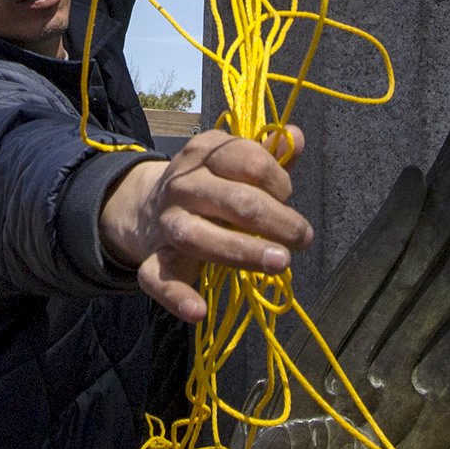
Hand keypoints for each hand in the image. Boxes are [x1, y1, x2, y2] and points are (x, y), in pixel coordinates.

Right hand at [99, 126, 310, 322]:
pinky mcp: (153, 258)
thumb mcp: (235, 162)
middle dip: (274, 219)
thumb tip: (297, 136)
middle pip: (232, 200)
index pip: (248, 161)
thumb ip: (268, 155)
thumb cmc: (211, 185)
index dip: (278, 181)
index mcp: (204, 153)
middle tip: (302, 237)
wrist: (148, 206)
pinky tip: (199, 312)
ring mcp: (166, 222)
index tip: (286, 197)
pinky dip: (177, 297)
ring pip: (198, 236)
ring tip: (280, 262)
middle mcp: (182, 184)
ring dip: (241, 251)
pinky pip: (158, 279)